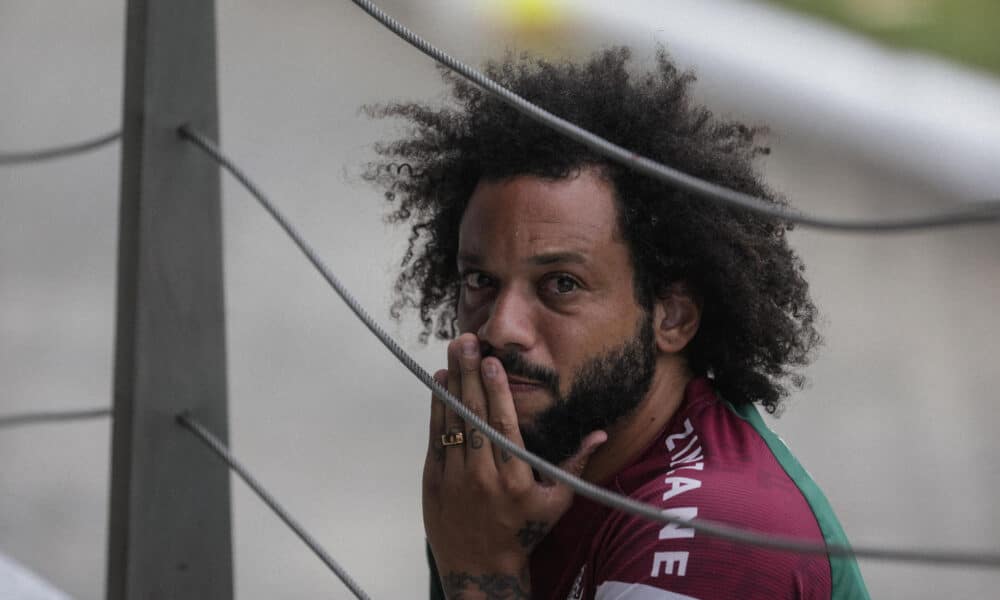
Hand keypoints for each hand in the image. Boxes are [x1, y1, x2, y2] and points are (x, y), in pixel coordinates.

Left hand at [422, 333, 606, 598]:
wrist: (480, 567)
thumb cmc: (525, 530)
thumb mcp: (557, 501)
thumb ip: (575, 463)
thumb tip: (600, 433)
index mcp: (514, 479)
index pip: (504, 426)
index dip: (496, 391)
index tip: (492, 361)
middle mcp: (483, 477)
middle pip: (474, 416)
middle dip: (470, 374)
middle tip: (467, 340)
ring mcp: (454, 479)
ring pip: (451, 422)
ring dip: (451, 384)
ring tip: (453, 351)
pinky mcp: (434, 481)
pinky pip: (436, 437)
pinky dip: (438, 408)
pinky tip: (440, 382)